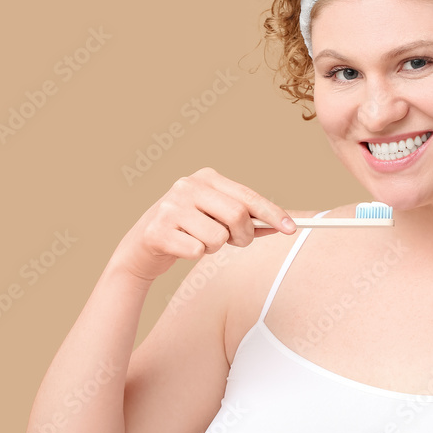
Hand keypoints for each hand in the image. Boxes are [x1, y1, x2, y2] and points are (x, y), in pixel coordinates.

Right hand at [111, 167, 296, 283]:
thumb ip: (246, 218)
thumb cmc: (188, 230)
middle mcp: (188, 185)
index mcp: (206, 177)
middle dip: (244, 236)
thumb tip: (282, 224)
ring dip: (215, 248)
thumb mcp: (216, 217)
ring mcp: (171, 206)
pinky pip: (197, 251)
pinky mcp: (158, 229)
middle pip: (238, 215)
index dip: (272, 213)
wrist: (142, 247)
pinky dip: (194, 255)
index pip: (248, 196)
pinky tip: (181, 248)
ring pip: (218, 238)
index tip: (291, 229)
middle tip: (236, 243)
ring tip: (199, 241)